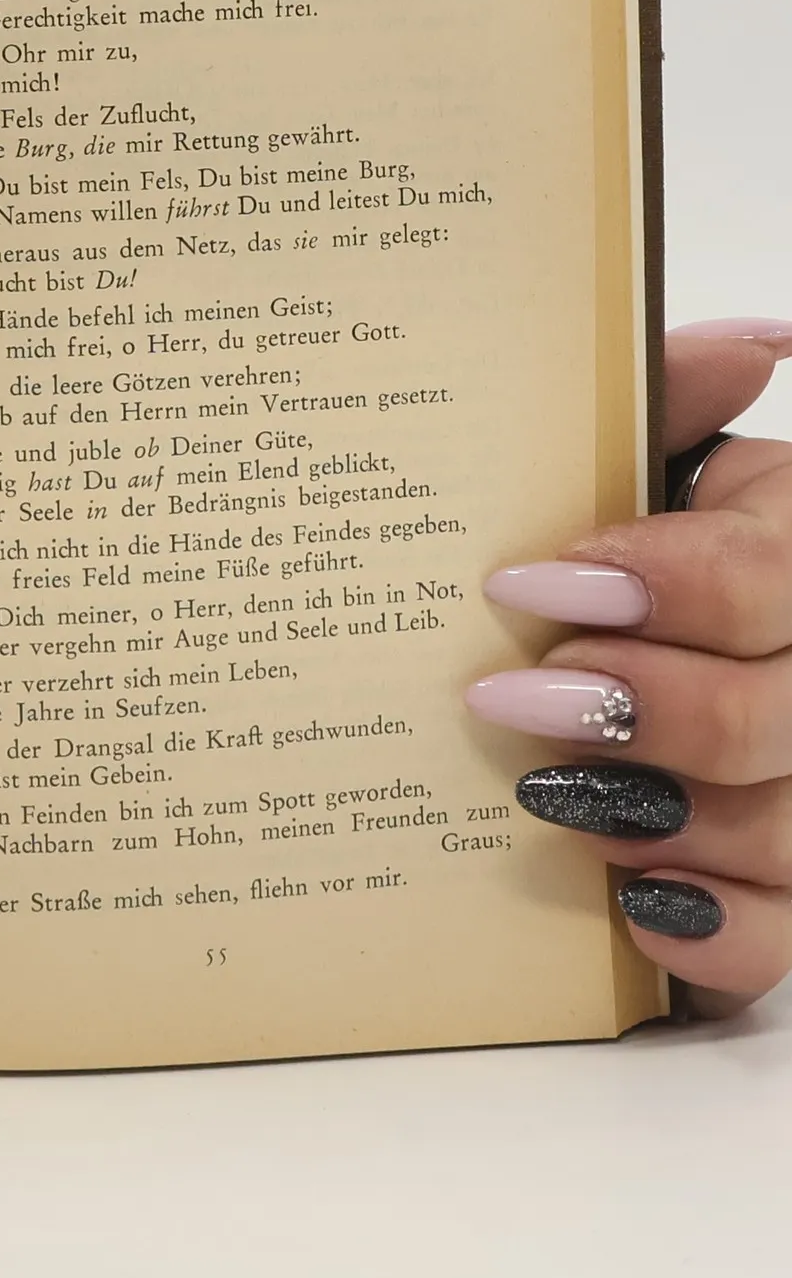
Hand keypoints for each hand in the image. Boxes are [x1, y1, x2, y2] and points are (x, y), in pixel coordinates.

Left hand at [466, 318, 791, 1016]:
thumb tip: (760, 338)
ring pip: (784, 830)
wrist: (619, 640)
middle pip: (774, 718)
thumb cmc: (631, 538)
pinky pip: (780, 938)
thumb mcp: (651, 456)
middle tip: (511, 702)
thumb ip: (676, 399)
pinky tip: (633, 902)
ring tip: (553, 795)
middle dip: (638, 711)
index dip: (662, 585)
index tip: (528, 588)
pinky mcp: (786, 888)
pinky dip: (711, 931)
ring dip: (657, 820)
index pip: (772, 581)